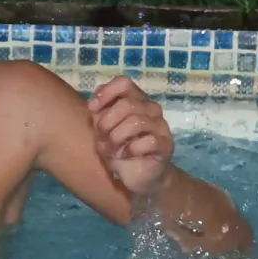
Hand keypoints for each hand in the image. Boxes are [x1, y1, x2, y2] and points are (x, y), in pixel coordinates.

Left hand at [89, 76, 175, 197]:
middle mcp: (151, 108)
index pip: (124, 83)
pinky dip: (129, 150)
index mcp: (136, 100)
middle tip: (102, 138)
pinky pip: (147, 141)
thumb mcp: (103, 130)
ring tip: (112, 149)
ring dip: (116, 138)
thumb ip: (99, 113)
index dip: (106, 93)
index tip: (92, 109)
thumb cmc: (120, 149)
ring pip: (135, 122)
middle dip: (107, 122)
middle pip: (126, 104)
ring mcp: (161, 125)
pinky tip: (125, 156)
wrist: (139, 175)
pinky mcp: (166, 144)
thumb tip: (95, 101)